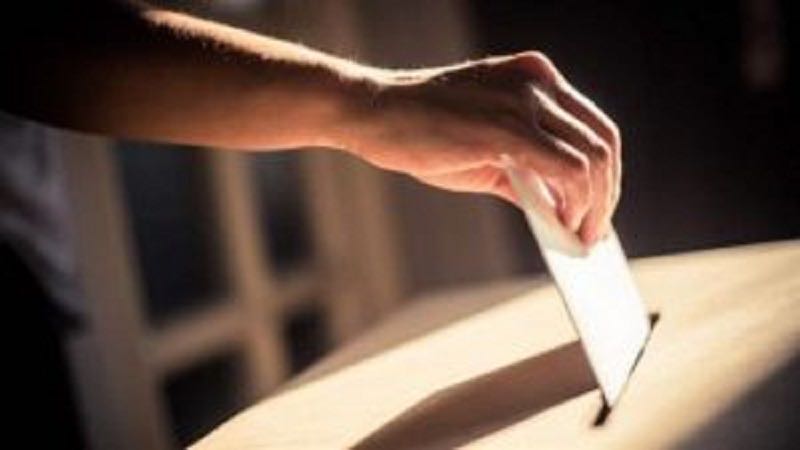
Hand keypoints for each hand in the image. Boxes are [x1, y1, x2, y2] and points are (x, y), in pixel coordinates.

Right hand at [351, 52, 620, 244]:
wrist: (373, 113)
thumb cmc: (421, 129)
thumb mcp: (483, 148)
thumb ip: (524, 172)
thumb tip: (561, 212)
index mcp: (535, 78)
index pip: (592, 125)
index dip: (604, 172)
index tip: (599, 209)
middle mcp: (537, 82)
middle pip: (602, 140)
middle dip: (606, 193)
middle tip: (595, 231)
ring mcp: (524, 100)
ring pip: (592, 157)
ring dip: (595, 205)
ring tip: (581, 236)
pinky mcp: (508, 127)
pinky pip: (567, 170)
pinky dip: (575, 204)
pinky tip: (564, 226)